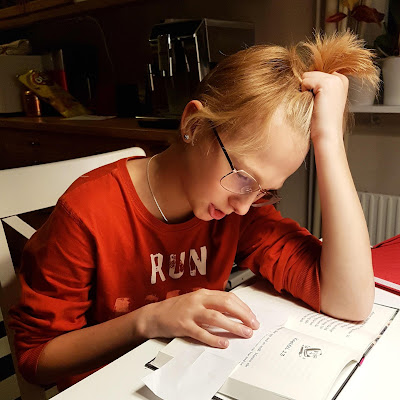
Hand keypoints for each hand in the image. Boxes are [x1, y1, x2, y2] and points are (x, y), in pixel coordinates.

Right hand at [139, 289, 259, 347]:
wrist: (154, 315)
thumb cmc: (177, 309)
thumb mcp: (196, 302)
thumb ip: (213, 305)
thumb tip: (234, 313)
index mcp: (203, 293)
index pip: (228, 297)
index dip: (243, 307)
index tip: (252, 317)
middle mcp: (198, 300)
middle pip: (225, 304)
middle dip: (243, 315)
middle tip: (253, 325)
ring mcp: (191, 312)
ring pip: (216, 317)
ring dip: (233, 326)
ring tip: (245, 333)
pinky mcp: (183, 325)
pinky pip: (201, 333)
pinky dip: (214, 339)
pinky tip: (224, 343)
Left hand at [301, 71, 348, 143]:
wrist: (327, 133)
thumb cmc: (322, 121)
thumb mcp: (323, 100)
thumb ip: (318, 86)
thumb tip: (303, 76)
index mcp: (340, 80)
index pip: (316, 74)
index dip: (311, 86)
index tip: (318, 101)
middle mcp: (339, 78)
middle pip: (310, 73)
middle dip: (308, 88)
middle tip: (316, 104)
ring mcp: (333, 79)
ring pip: (306, 76)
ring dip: (306, 90)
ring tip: (315, 103)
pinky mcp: (326, 83)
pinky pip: (305, 81)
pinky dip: (304, 92)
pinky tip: (314, 103)